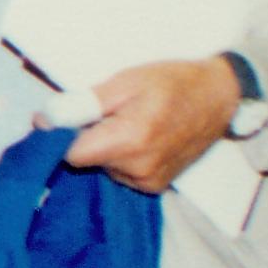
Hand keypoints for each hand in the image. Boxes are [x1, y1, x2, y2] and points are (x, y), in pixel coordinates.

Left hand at [59, 57, 239, 194]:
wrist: (220, 97)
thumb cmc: (173, 82)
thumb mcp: (126, 81)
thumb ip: (84, 104)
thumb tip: (47, 120)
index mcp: (130, 140)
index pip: (71, 154)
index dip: (63, 134)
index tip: (68, 116)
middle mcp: (138, 168)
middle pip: (86, 160)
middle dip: (88, 136)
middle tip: (110, 112)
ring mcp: (149, 181)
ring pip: (102, 166)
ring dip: (106, 146)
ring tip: (132, 122)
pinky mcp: (155, 186)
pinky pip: (120, 173)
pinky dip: (122, 156)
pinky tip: (142, 137)